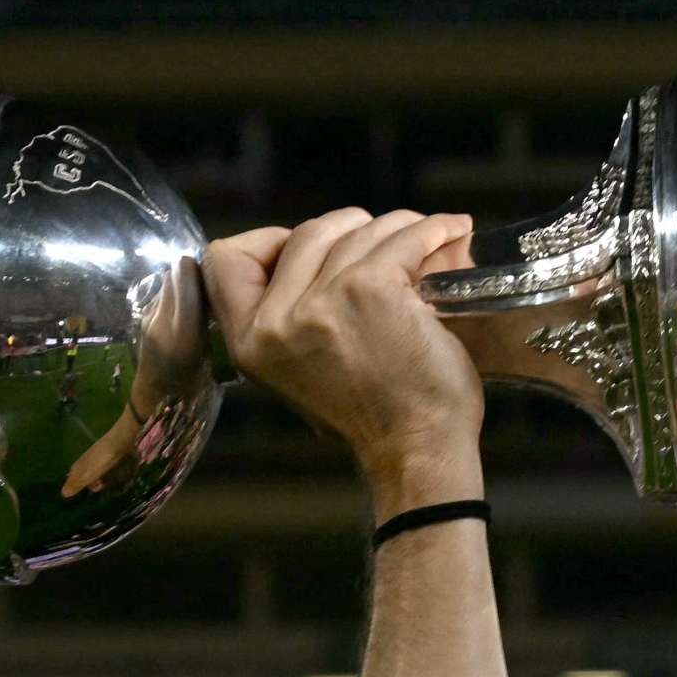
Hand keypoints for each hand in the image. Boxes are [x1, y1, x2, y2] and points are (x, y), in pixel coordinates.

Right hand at [204, 209, 481, 508]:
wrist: (417, 449)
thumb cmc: (375, 413)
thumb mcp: (298, 369)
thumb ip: (287, 315)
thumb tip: (310, 251)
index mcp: (249, 340)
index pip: (225, 258)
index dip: (268, 242)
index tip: (309, 249)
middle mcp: (276, 319)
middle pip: (304, 233)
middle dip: (347, 228)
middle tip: (383, 240)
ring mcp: (323, 300)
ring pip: (357, 231)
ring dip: (398, 227)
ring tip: (427, 235)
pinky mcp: (371, 288)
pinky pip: (403, 238)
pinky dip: (433, 229)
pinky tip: (451, 230)